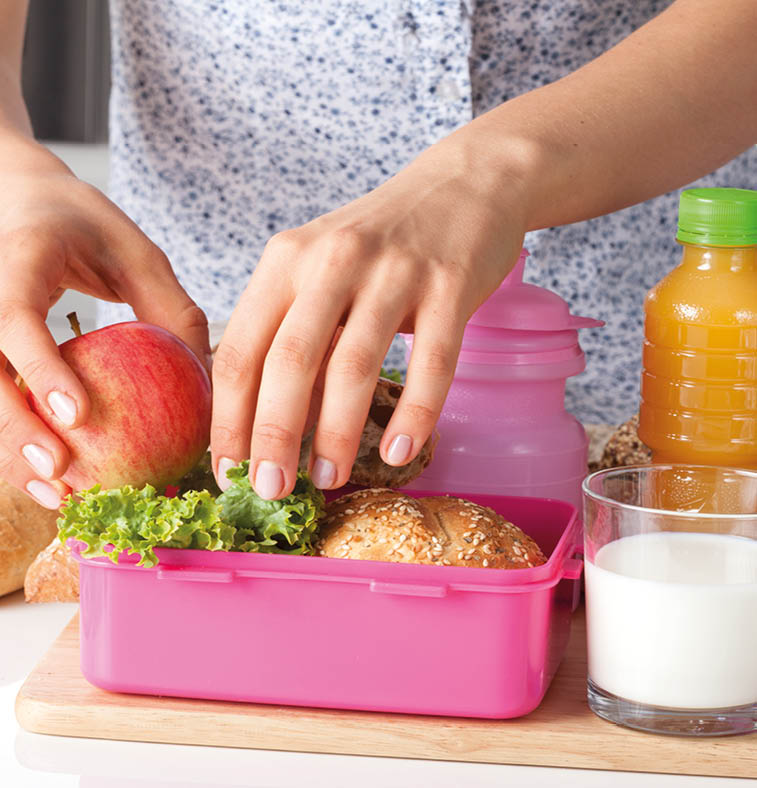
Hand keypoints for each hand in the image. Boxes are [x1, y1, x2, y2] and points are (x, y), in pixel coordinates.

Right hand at [0, 138, 210, 507]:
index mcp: (20, 259)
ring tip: (56, 497)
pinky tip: (50, 479)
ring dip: (12, 450)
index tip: (76, 416)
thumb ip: (172, 311)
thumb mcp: (140, 256)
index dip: (42, 368)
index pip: (16, 316)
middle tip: (60, 474)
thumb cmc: (89, 228)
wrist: (25, 204)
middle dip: (15, 428)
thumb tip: (208, 384)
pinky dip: (18, 442)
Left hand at [211, 131, 527, 497]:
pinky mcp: (450, 285)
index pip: (241, 349)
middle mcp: (332, 261)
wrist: (463, 186)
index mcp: (286, 261)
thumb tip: (263, 424)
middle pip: (290, 361)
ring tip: (328, 480)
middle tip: (271, 490)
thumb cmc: (379, 243)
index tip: (227, 471)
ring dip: (336, 434)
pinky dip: (415, 414)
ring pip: (355, 365)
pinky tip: (399, 452)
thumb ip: (292, 333)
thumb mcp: (319, 271)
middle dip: (274, 435)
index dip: (228, 417)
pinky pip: (432, 362)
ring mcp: (394, 272)